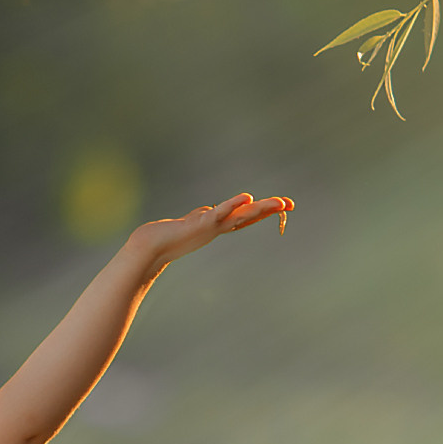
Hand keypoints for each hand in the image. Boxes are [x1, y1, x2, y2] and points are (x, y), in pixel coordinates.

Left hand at [134, 192, 293, 267]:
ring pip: (241, 215)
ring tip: (279, 203)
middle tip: (290, 204)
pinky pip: (220, 212)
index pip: (247, 216)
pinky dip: (233, 205)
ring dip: (260, 209)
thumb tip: (210, 210)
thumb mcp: (192, 221)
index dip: (265, 211)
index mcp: (220, 225)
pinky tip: (246, 197)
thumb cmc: (170, 236)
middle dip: (270, 210)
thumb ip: (203, 216)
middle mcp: (219, 226)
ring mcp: (212, 225)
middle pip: (249, 216)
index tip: (284, 205)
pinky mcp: (202, 223)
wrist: (152, 246)